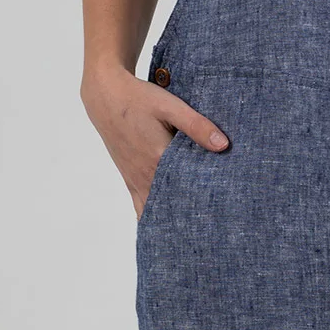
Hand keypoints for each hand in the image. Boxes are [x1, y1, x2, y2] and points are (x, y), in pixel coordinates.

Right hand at [80, 60, 228, 214]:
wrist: (105, 96)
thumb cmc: (139, 99)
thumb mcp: (170, 106)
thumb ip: (197, 126)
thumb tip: (223, 145)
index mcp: (159, 159)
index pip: (189, 187)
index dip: (207, 199)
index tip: (223, 211)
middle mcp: (146, 174)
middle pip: (173, 203)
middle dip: (192, 214)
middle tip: (213, 226)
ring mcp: (135, 178)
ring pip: (155, 209)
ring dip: (171, 218)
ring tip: (191, 233)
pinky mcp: (129, 178)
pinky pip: (140, 205)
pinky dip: (151, 217)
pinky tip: (161, 229)